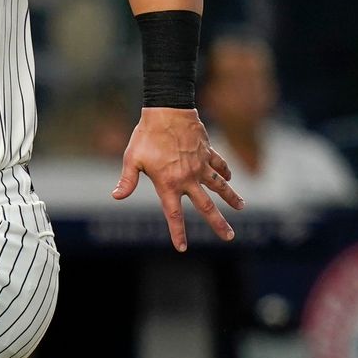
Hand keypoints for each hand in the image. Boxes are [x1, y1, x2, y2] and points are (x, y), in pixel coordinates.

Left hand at [112, 107, 243, 251]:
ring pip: (220, 185)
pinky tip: (230, 177)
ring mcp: (200, 165)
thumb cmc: (146, 135)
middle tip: (229, 237)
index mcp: (169, 184)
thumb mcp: (132, 159)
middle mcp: (188, 178)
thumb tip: (116, 197)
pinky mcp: (207, 151)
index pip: (174, 215)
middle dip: (217, 223)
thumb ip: (127, 180)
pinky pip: (219, 164)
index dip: (177, 232)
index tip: (182, 248)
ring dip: (231, 197)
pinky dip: (225, 171)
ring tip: (241, 208)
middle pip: (206, 206)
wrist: (168, 110)